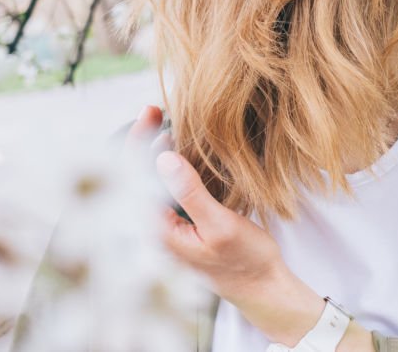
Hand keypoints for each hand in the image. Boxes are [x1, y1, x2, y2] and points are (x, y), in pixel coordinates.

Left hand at [129, 105, 373, 349]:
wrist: (262, 287)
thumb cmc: (245, 262)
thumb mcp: (221, 225)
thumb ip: (191, 193)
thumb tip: (164, 158)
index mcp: (157, 235)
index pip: (135, 182)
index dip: (138, 143)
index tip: (150, 115)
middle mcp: (154, 232)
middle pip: (135, 179)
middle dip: (141, 142)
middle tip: (153, 111)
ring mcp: (165, 228)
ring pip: (148, 183)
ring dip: (152, 152)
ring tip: (160, 122)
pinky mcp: (178, 225)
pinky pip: (163, 191)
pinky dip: (166, 167)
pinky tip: (174, 150)